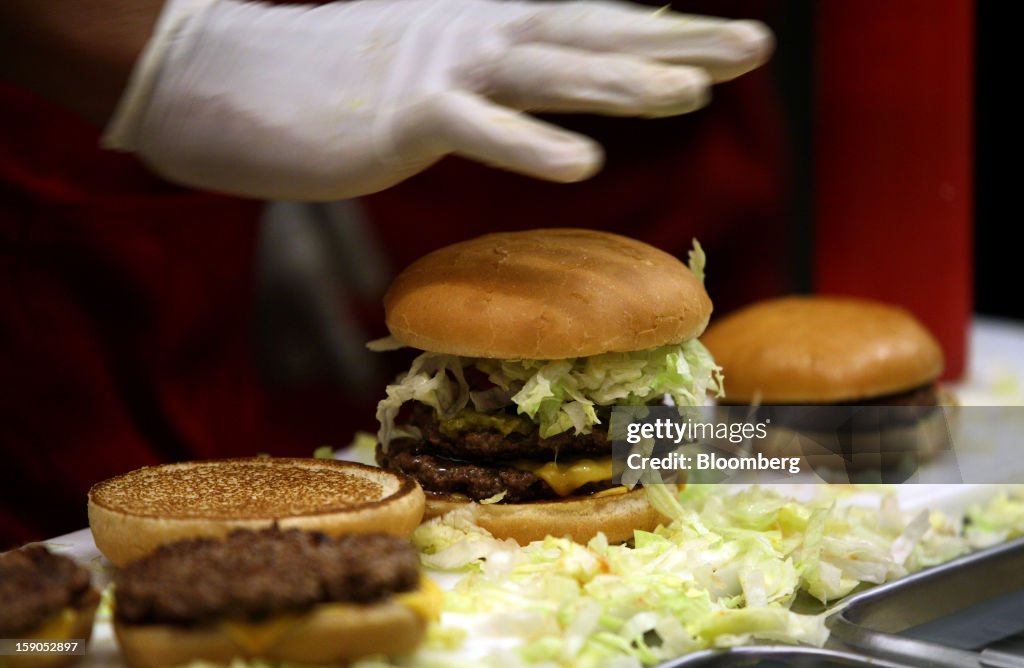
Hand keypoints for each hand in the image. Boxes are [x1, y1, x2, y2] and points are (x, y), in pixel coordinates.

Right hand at [104, 0, 772, 199]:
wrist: (231, 76)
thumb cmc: (333, 82)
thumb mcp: (425, 65)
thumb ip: (487, 77)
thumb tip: (537, 90)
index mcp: (487, 27)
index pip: (592, 26)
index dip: (664, 33)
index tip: (733, 45)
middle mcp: (477, 35)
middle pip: (591, 35)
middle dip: (675, 43)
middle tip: (754, 50)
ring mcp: (441, 71)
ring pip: (546, 73)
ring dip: (620, 83)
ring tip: (693, 95)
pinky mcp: (400, 117)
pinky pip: (475, 132)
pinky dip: (529, 147)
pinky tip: (584, 167)